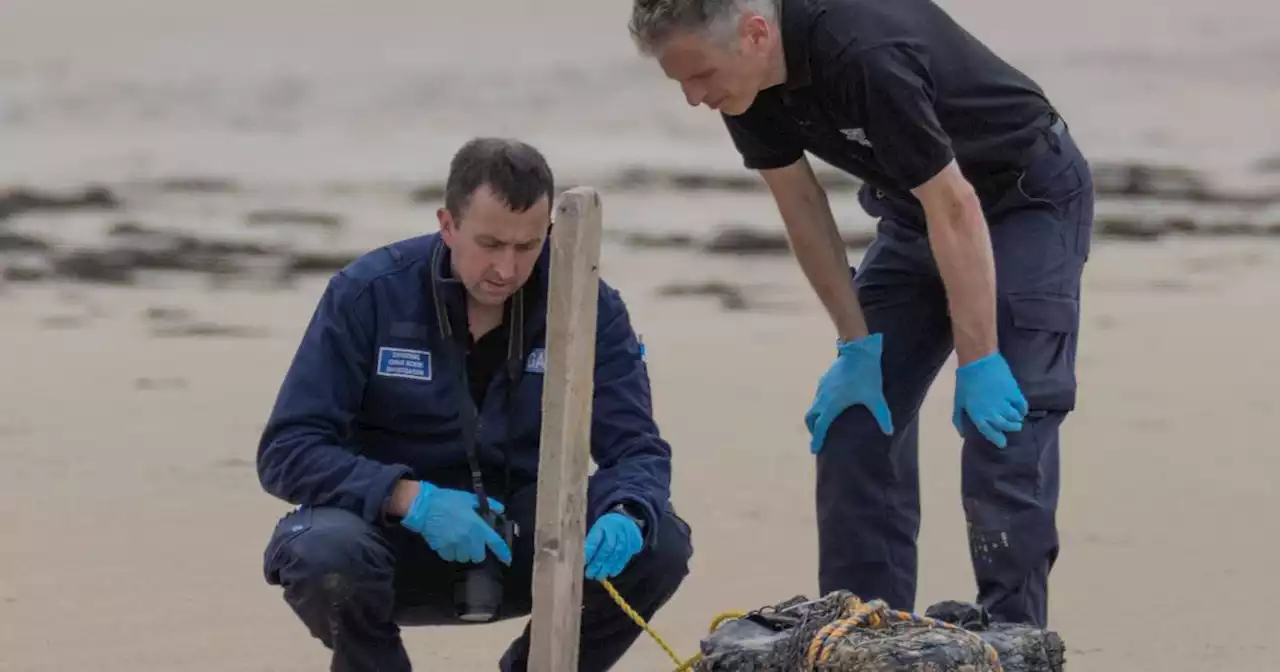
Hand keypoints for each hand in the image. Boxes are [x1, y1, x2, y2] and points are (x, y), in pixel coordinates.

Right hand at [400, 482, 511, 564]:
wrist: (424, 506)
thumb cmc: (448, 500)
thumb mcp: (469, 498)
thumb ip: (488, 504)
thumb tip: (501, 509)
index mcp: (477, 526)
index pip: (495, 543)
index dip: (503, 553)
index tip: (507, 560)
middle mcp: (468, 539)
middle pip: (479, 556)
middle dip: (477, 551)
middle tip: (472, 541)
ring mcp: (455, 546)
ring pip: (464, 558)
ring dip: (464, 552)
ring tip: (458, 541)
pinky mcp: (442, 550)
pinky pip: (450, 557)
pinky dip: (451, 552)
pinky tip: (447, 542)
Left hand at [583, 512, 642, 580]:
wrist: (626, 519)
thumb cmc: (606, 527)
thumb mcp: (596, 529)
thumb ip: (591, 542)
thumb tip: (584, 560)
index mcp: (604, 524)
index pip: (596, 539)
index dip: (590, 552)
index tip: (584, 563)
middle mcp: (617, 529)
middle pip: (607, 548)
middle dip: (598, 563)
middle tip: (590, 574)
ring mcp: (627, 536)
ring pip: (617, 554)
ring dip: (608, 567)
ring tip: (600, 576)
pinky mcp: (635, 543)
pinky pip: (626, 557)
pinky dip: (618, 566)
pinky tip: (612, 573)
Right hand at [804, 332, 893, 453]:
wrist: (857, 349)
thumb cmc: (866, 374)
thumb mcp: (875, 397)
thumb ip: (882, 415)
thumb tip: (889, 432)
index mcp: (832, 405)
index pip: (820, 427)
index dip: (817, 440)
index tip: (814, 450)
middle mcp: (823, 397)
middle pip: (810, 417)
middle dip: (813, 429)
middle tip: (818, 437)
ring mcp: (822, 387)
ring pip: (814, 406)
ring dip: (816, 416)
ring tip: (825, 422)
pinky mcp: (825, 379)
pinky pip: (819, 396)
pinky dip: (820, 405)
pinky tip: (832, 403)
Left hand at [953, 352, 1028, 447]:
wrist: (978, 360)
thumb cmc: (965, 381)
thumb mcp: (959, 401)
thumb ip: (959, 418)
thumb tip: (963, 434)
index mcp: (978, 415)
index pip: (990, 433)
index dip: (997, 439)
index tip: (1003, 443)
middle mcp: (993, 412)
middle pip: (1005, 425)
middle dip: (1010, 428)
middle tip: (1014, 428)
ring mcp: (1004, 403)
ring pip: (1014, 417)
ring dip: (1016, 420)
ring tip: (1017, 420)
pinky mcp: (1014, 393)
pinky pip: (1022, 406)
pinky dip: (1023, 410)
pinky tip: (1022, 410)